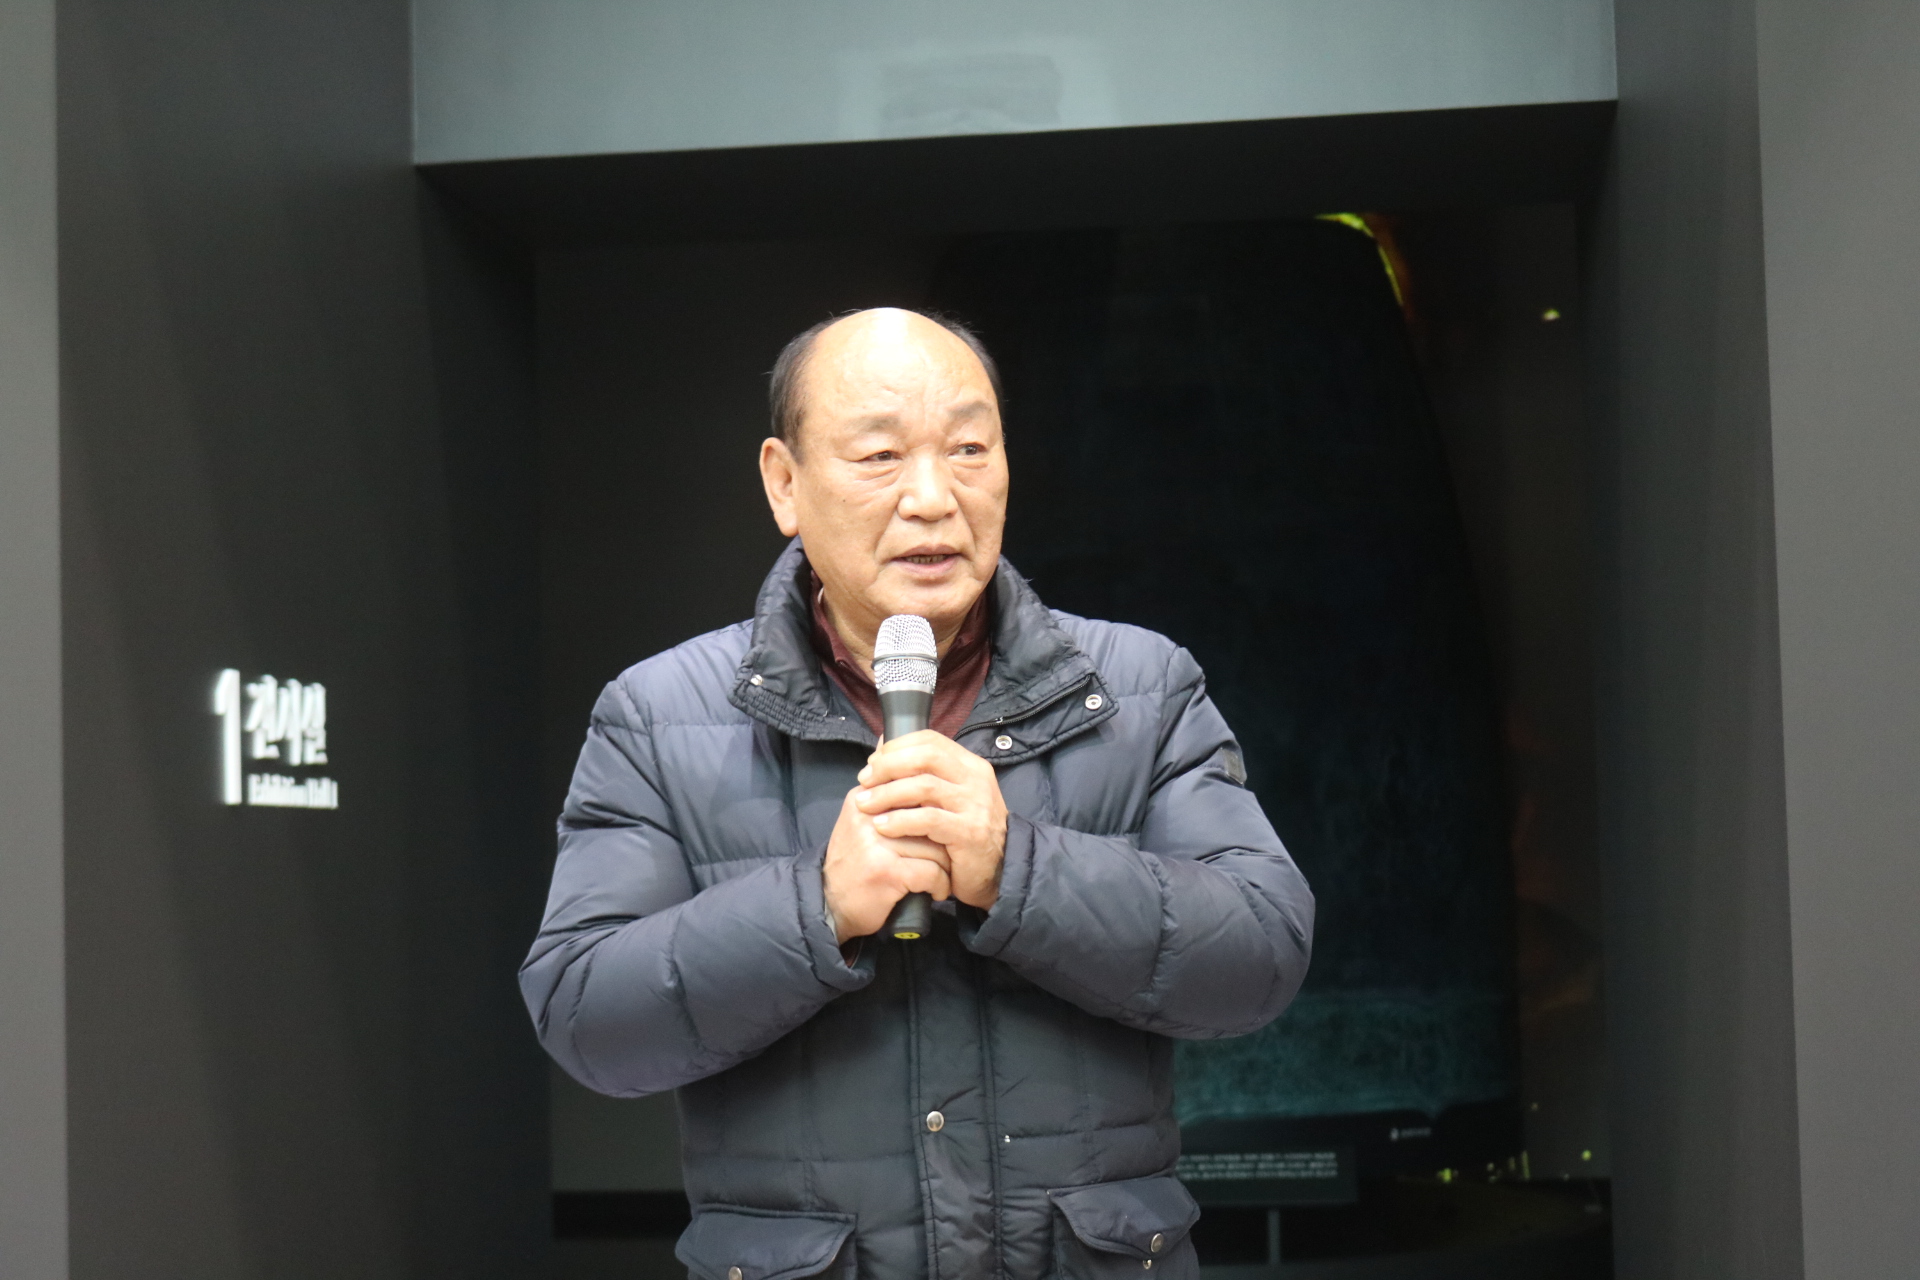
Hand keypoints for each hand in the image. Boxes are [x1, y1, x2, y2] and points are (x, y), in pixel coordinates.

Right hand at [822, 784, 952, 942]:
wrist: (829, 905)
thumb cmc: (855, 864)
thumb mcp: (864, 824)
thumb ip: (889, 802)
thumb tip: (932, 786)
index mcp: (864, 797)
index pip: (915, 788)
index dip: (935, 813)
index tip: (938, 832)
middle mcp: (868, 814)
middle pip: (931, 817)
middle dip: (945, 841)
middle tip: (947, 857)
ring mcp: (876, 843)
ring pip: (936, 847)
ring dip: (945, 867)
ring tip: (940, 877)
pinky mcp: (887, 871)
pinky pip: (932, 872)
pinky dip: (940, 886)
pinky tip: (935, 892)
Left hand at [854, 730, 1007, 910]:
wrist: (997, 873)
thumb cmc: (963, 833)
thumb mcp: (948, 798)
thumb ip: (921, 775)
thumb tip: (882, 745)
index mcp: (970, 765)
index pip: (930, 740)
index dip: (896, 747)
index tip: (872, 764)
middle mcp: (976, 779)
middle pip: (925, 756)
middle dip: (888, 766)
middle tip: (865, 781)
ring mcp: (976, 805)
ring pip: (924, 786)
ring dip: (887, 793)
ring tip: (865, 805)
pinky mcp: (970, 832)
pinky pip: (928, 820)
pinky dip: (900, 820)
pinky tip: (882, 826)